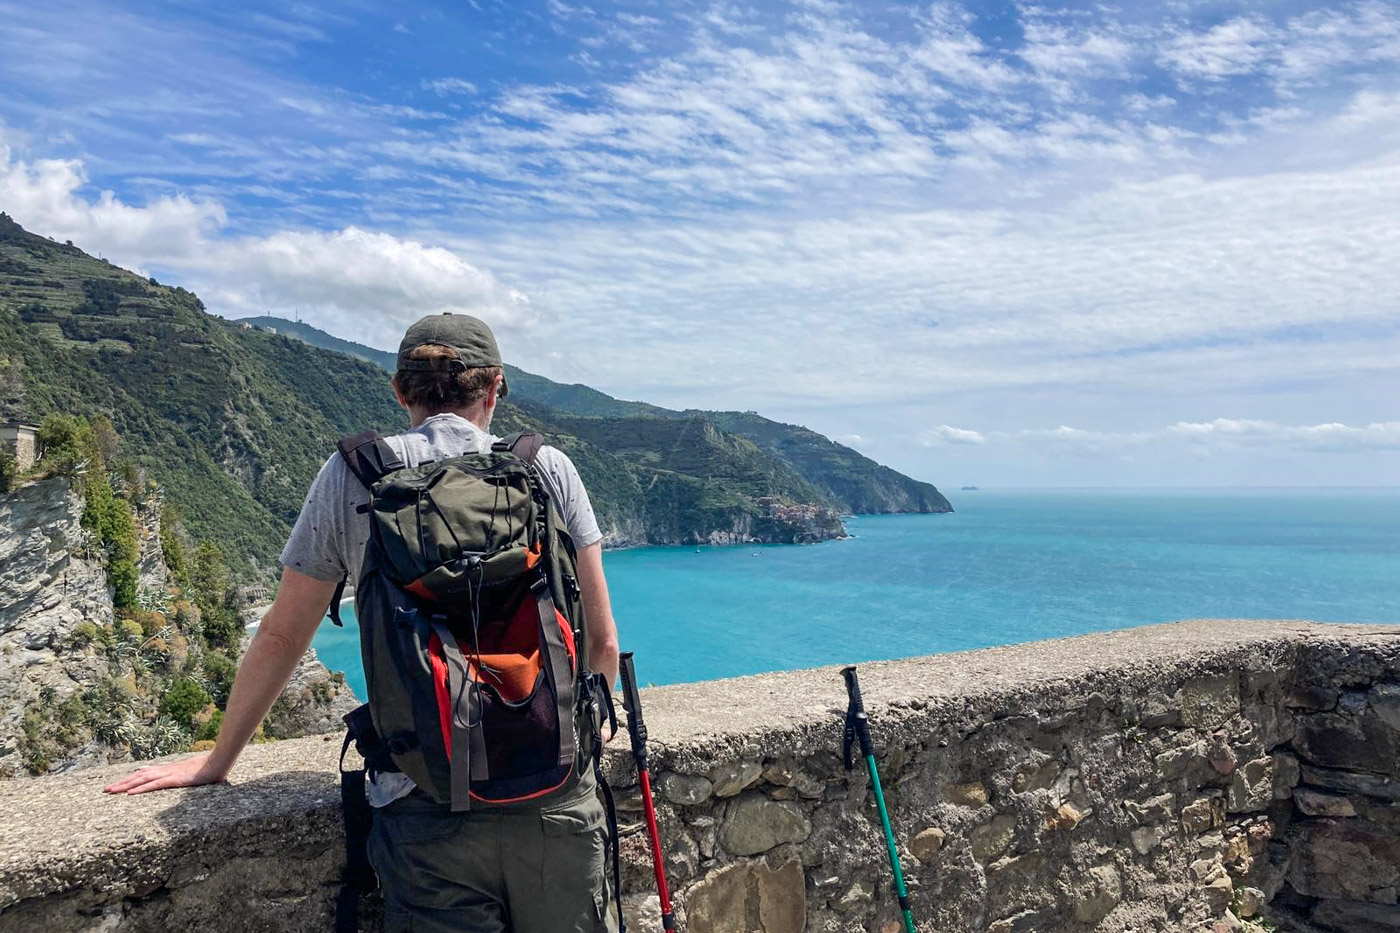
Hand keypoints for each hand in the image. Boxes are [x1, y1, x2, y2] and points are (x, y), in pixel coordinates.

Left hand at [103, 753, 226, 794]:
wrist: (218, 762)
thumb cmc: (206, 768)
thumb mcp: (187, 770)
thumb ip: (174, 772)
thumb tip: (167, 772)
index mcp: (167, 769)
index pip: (143, 773)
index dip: (128, 779)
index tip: (115, 784)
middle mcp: (164, 770)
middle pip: (138, 776)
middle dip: (121, 783)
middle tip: (105, 790)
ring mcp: (169, 774)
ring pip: (142, 780)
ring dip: (125, 785)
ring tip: (111, 791)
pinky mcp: (175, 780)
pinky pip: (154, 785)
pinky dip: (141, 789)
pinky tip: (130, 794)